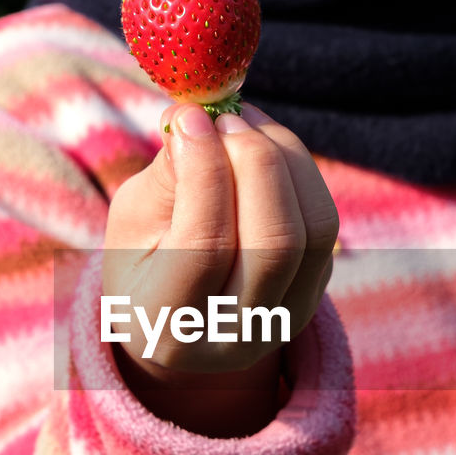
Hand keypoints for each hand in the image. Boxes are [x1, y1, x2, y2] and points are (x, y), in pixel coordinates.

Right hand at [101, 101, 337, 432]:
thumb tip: (198, 117)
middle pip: (275, 243)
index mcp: (169, 327)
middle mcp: (234, 338)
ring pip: (314, 230)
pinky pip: (323, 223)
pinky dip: (299, 171)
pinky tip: (263, 149)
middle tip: (227, 117)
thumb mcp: (132, 222)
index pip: (204, 247)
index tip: (189, 117)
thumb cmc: (143, 257)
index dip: (204, 173)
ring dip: (285, 158)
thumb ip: (166, 176)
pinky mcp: (314, 296)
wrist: (178, 315)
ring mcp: (283, 322)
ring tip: (244, 124)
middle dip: (255, 161)